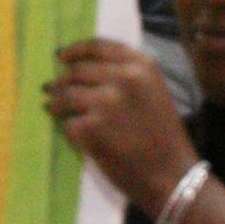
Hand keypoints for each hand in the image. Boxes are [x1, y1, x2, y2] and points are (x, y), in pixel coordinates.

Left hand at [45, 38, 195, 214]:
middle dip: (62, 80)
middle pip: (77, 70)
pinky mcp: (91, 128)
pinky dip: (66, 127)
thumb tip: (83, 67)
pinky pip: (67, 122)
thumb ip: (126, 75)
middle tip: (52, 89)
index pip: (97, 46)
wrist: (172, 176)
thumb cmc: (165, 137)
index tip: (61, 56)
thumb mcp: (154, 91)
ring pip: (65, 93)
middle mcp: (123, 78)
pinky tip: (71, 132)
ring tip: (54, 108)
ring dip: (57, 102)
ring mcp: (105, 102)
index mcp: (141, 65)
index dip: (75, 50)